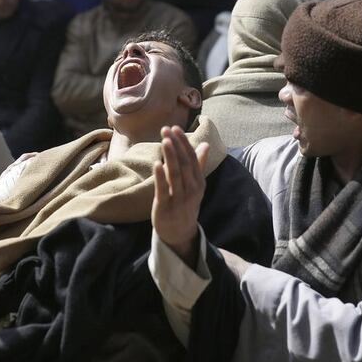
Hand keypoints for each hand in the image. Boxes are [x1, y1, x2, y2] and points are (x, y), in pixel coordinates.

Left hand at [151, 125, 208, 267]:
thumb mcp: (196, 185)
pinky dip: (160, 176)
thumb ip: (199, 164)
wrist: (180, 233)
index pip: (192, 159)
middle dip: (176, 146)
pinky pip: (163, 190)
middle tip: (167, 129)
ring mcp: (179, 199)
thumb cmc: (186, 204)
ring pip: (175, 175)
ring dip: (170, 157)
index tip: (175, 128)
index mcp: (199, 182)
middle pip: (184, 164)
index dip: (184, 143)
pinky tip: (156, 164)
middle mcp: (191, 190)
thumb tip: (205, 144)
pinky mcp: (165, 207)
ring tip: (164, 140)